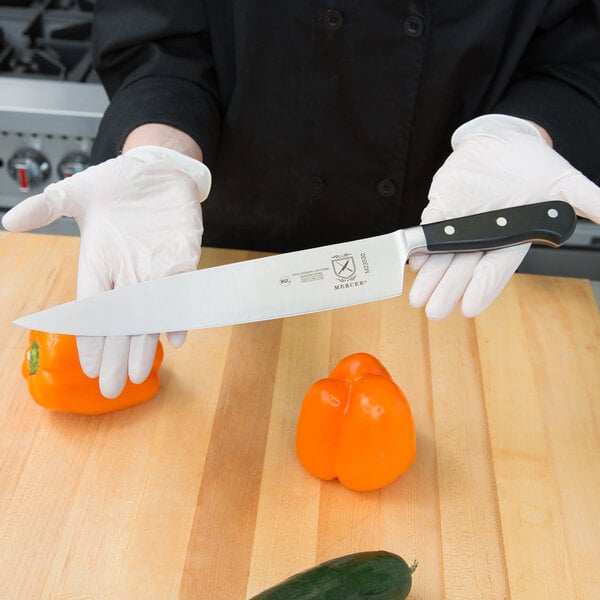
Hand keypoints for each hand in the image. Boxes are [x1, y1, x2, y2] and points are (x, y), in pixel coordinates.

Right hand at [2, 145, 210, 396]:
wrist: (159, 167)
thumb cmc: (120, 182)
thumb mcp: (79, 192)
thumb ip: (48, 207)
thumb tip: (9, 221)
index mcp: (101, 261)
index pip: (93, 308)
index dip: (90, 337)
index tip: (86, 365)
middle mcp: (128, 272)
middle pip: (121, 322)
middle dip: (115, 354)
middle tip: (110, 388)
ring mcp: (157, 268)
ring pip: (150, 316)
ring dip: (145, 344)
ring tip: (137, 374)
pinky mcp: (184, 257)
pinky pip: (182, 292)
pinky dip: (179, 313)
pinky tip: (176, 338)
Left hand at [408, 114, 599, 319]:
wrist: (504, 141)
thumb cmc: (532, 166)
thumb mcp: (564, 184)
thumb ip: (590, 202)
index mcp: (510, 237)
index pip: (496, 269)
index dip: (482, 288)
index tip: (468, 307)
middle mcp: (483, 236)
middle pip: (463, 269)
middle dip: (447, 290)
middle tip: (433, 312)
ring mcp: (460, 223)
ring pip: (443, 255)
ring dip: (430, 277)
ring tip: (417, 298)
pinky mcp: (442, 207)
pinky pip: (428, 228)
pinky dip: (420, 244)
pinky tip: (414, 260)